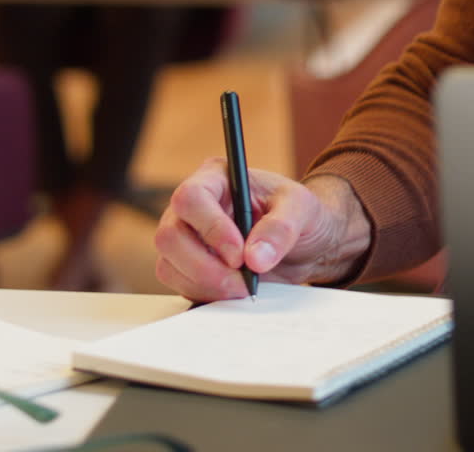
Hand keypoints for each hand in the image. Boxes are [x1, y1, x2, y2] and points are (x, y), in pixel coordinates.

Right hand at [153, 159, 371, 300]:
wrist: (304, 243)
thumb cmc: (300, 214)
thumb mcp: (302, 209)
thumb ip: (281, 228)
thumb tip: (255, 258)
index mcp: (216, 178)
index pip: (192, 198)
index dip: (211, 229)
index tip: (239, 255)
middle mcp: (192, 207)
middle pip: (170, 235)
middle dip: (206, 266)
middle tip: (243, 282)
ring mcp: (186, 238)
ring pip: (169, 265)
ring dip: (206, 285)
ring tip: (245, 288)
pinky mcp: (188, 267)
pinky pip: (181, 285)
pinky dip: (207, 295)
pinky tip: (235, 293)